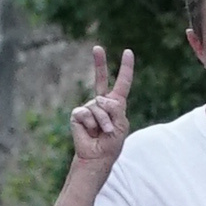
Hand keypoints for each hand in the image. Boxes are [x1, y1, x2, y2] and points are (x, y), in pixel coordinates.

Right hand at [68, 44, 134, 174]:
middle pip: (100, 79)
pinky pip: (87, 113)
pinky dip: (92, 124)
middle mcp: (101, 102)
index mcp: (116, 104)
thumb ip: (115, 108)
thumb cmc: (111, 143)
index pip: (122, 83)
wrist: (97, 157)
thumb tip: (100, 99)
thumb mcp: (121, 124)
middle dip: (99, 63)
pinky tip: (91, 132)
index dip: (125, 68)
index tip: (128, 52)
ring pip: (99, 105)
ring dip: (104, 121)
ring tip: (103, 133)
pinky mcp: (78, 114)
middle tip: (97, 47)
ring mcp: (89, 107)